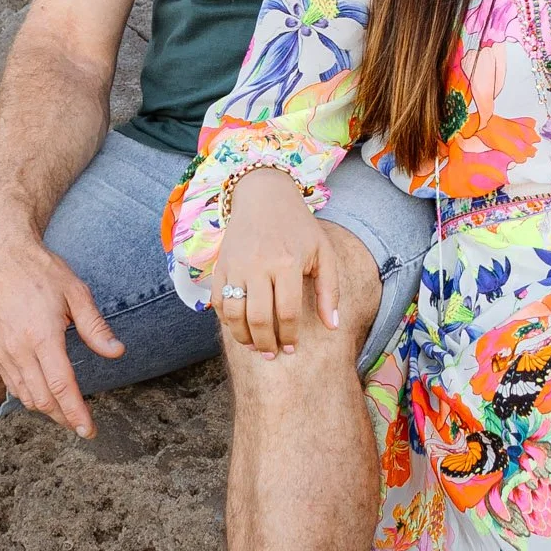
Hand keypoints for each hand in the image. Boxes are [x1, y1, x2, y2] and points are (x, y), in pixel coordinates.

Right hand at [0, 225, 123, 440]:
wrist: (1, 256)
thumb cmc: (41, 271)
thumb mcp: (77, 293)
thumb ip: (95, 327)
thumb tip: (116, 352)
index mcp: (42, 337)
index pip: (61, 387)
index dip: (76, 412)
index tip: (88, 430)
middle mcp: (18, 349)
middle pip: (42, 399)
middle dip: (63, 417)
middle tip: (82, 425)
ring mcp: (2, 351)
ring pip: (24, 396)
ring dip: (46, 409)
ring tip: (66, 412)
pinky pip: (11, 384)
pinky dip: (28, 395)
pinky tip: (42, 394)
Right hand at [216, 166, 339, 354]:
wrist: (264, 196)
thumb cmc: (298, 227)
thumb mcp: (323, 252)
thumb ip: (330, 290)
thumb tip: (333, 326)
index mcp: (287, 263)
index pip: (286, 313)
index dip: (289, 336)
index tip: (292, 347)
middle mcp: (258, 265)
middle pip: (258, 318)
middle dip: (266, 343)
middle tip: (272, 354)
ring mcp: (236, 265)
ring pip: (233, 314)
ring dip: (242, 337)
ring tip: (254, 346)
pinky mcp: (220, 264)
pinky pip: (217, 300)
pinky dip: (225, 320)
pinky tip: (238, 327)